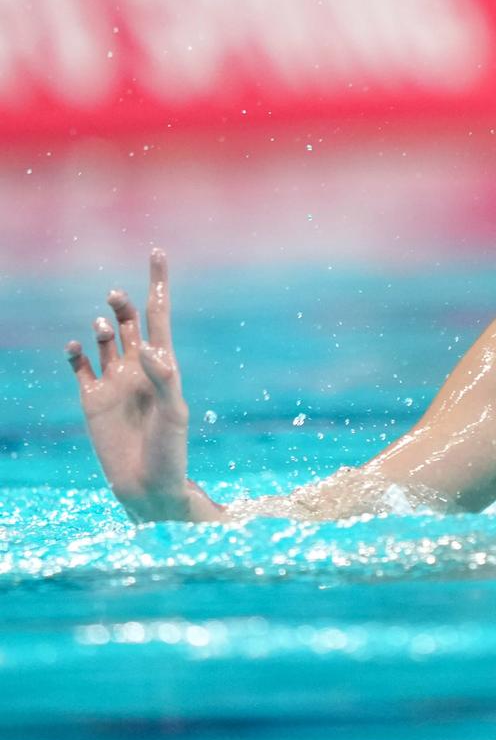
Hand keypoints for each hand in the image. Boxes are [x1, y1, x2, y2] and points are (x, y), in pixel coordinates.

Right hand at [65, 249, 198, 521]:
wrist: (148, 486)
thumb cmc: (170, 451)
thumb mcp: (174, 413)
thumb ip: (164, 379)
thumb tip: (148, 349)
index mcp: (163, 365)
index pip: (160, 315)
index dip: (158, 284)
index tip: (157, 252)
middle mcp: (138, 367)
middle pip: (131, 321)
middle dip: (123, 303)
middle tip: (115, 295)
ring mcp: (115, 382)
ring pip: (106, 340)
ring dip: (103, 326)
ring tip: (101, 325)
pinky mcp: (93, 400)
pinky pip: (82, 368)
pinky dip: (77, 353)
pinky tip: (76, 346)